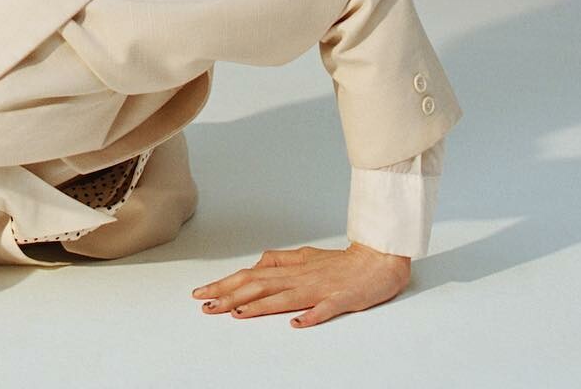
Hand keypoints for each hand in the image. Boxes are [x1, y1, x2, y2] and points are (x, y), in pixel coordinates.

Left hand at [191, 241, 410, 327]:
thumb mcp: (306, 258)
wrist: (378, 261)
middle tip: (205, 305)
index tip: (202, 293)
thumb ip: (281, 261)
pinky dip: (311, 315)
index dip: (225, 285)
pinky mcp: (341, 299)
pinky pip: (325, 309)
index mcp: (291, 269)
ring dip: (260, 306)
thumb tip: (257, 265)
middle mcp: (300, 278)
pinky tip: (297, 323)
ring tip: (237, 314)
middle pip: (260, 286)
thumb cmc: (341, 263)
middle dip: (231, 296)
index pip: (251, 276)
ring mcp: (320, 289)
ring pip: (285, 297)